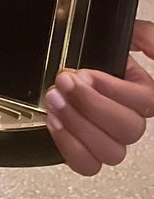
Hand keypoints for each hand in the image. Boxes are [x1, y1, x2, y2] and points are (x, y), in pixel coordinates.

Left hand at [45, 19, 153, 174]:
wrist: (55, 70)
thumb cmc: (83, 54)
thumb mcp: (108, 33)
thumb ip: (141, 34)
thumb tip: (153, 48)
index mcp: (140, 93)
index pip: (145, 102)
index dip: (113, 90)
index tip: (85, 73)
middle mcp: (128, 120)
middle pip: (129, 129)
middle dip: (91, 105)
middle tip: (64, 83)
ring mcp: (109, 141)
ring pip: (111, 152)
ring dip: (78, 124)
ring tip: (55, 99)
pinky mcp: (87, 154)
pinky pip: (87, 165)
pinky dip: (69, 145)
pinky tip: (54, 120)